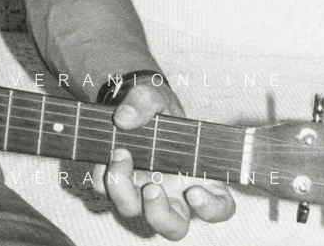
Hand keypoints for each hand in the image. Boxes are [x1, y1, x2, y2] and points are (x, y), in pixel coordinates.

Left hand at [91, 84, 235, 239]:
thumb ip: (144, 101)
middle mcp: (173, 194)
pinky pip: (106, 192)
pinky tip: (106, 151)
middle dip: (160, 214)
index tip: (195, 192)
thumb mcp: (156, 96)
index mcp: (200, 178)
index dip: (211, 209)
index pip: (220, 207)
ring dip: (123, 192)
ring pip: (134, 213)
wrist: (130, 107)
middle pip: (174, 227)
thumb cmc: (158, 110)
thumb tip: (125, 118)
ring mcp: (143, 194)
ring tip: (121, 156)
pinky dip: (103, 174)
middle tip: (152, 188)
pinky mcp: (117, 186)